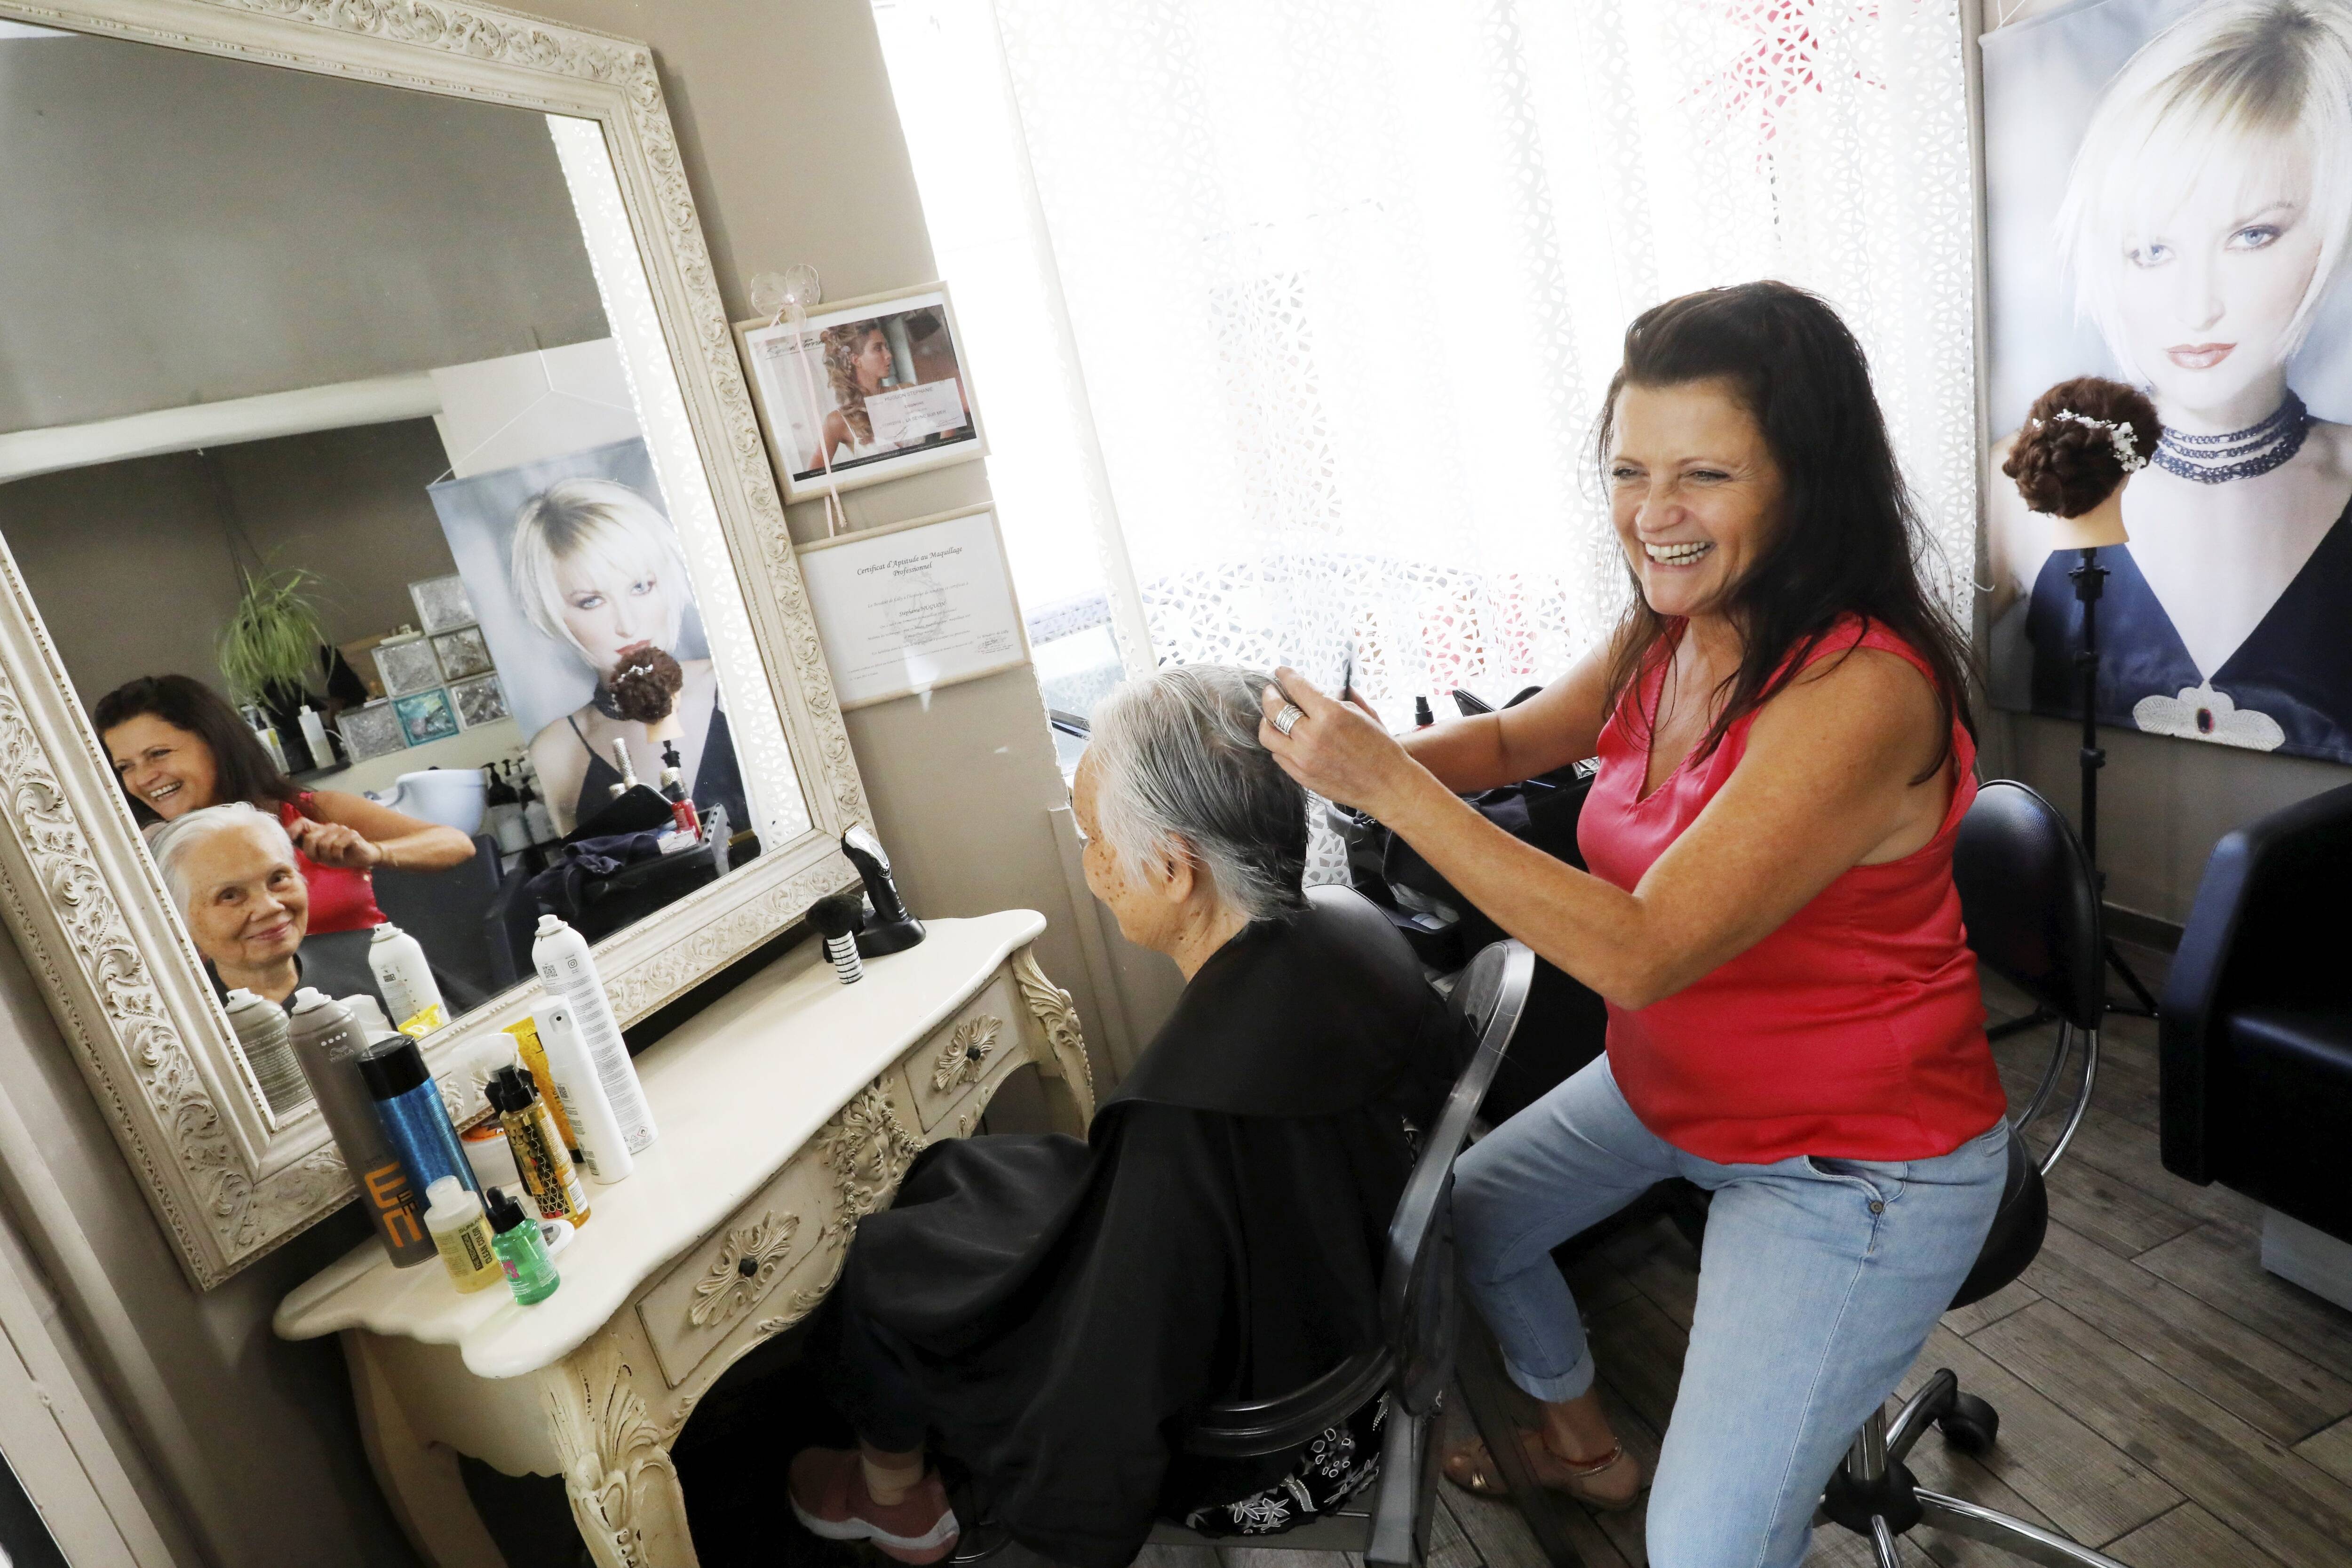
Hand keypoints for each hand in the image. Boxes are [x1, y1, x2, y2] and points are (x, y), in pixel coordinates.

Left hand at [287, 816, 383, 869]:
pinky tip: (342, 857)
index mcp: (319, 830)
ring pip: (324, 844)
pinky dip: (337, 855)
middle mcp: (328, 827)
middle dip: (311, 853)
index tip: (289, 840)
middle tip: (318, 860)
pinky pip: (337, 846)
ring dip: (327, 856)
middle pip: (311, 837)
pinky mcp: (351, 834)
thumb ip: (308, 848)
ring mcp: (340, 829)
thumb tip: (289, 845)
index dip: (293, 829)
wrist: (364, 857)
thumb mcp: (321, 854)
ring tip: (334, 859)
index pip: (302, 822)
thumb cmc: (341, 856)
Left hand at [1259, 666, 1416, 817]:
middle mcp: (1312, 735)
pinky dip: (1279, 744)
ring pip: (1268, 735)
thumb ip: (1338, 699)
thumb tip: (1319, 691)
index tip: (1281, 672)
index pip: (1296, 687)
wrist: (1387, 784)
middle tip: (1270, 690)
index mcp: (1330, 714)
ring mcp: (1303, 758)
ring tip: (1271, 716)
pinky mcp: (1301, 776)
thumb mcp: (1364, 713)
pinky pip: (1278, 756)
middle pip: (1274, 708)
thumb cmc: (1380, 747)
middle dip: (1269, 694)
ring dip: (1267, 721)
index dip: (1285, 676)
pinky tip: (1285, 739)